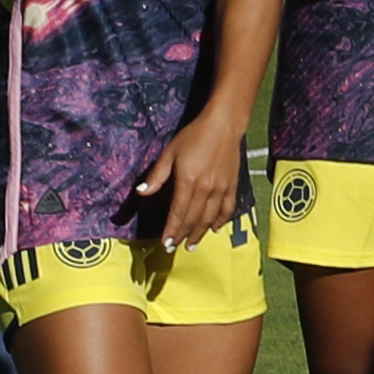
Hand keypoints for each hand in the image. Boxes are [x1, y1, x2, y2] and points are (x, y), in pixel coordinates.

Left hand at [150, 106, 249, 248]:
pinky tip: (216, 228)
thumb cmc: (194, 136)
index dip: (172, 230)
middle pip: (194, 218)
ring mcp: (221, 188)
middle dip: (183, 235)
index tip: (166, 243)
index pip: (178, 212)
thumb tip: (141, 192)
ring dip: (201, 233)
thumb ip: (157, 175)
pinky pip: (228, 208)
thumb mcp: (170, 153)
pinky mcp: (232, 185)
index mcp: (188, 181)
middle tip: (175, 248)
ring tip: (192, 244)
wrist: (224, 125)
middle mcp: (206, 188)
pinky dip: (222, 220)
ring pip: (211, 217)